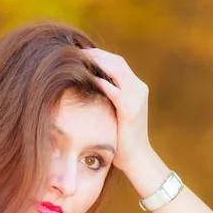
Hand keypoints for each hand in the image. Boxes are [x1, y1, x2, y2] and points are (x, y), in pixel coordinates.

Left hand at [82, 48, 152, 171]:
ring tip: (78, 60)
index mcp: (135, 88)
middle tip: (73, 53)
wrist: (136, 159)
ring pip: (118, 70)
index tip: (78, 53)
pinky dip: (102, 83)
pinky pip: (116, 91)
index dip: (98, 55)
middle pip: (117, 61)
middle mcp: (139, 89)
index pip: (116, 62)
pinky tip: (88, 79)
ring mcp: (137, 98)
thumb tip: (84, 87)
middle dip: (95, 55)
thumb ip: (105, 98)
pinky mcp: (132, 110)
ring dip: (97, 63)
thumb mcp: (113, 112)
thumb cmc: (120, 138)